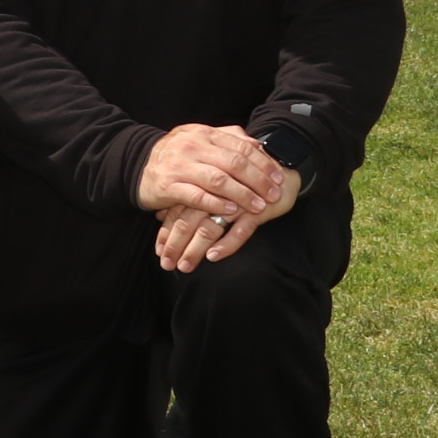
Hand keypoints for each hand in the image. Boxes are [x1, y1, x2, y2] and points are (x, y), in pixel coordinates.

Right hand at [137, 124, 286, 229]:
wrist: (136, 165)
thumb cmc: (176, 155)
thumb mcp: (200, 138)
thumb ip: (228, 138)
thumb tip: (257, 144)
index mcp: (203, 134)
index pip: (241, 147)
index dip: (263, 163)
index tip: (278, 177)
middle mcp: (192, 147)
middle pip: (234, 163)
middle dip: (258, 180)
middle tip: (274, 194)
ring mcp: (179, 167)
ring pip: (218, 180)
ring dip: (242, 194)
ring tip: (258, 206)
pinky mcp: (168, 186)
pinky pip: (197, 197)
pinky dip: (216, 204)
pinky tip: (231, 211)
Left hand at [153, 154, 299, 273]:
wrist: (280, 171)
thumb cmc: (240, 183)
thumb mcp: (211, 191)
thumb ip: (186, 202)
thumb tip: (158, 215)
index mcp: (202, 187)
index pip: (177, 211)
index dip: (166, 232)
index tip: (159, 252)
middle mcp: (215, 194)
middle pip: (189, 220)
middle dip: (176, 244)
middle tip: (167, 264)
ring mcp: (236, 202)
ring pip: (210, 227)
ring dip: (195, 248)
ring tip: (185, 265)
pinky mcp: (257, 209)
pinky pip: (240, 230)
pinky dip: (226, 243)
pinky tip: (213, 256)